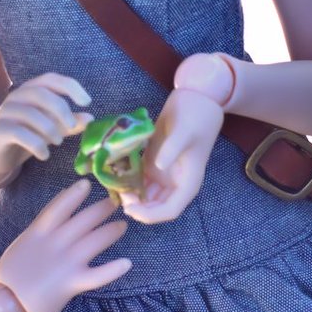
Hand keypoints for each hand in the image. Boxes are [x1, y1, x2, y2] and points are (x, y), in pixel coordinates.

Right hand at [0, 73, 92, 175]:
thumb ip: (68, 122)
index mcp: (31, 90)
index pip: (52, 79)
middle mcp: (17, 97)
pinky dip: (36, 145)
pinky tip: (45, 155)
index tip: (87, 102)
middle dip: (61, 110)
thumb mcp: (48, 127)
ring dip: (50, 129)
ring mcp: (5, 112)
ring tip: (58, 142)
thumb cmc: (24, 134)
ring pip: (30, 114)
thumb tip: (90, 118)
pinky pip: (18, 133)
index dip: (71, 87)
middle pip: (42, 94)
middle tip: (72, 127)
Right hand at [0, 179, 130, 311]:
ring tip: (122, 226)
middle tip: (116, 202)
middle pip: (83, 221)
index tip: (87, 183)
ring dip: (110, 232)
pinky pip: (97, 276)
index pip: (60, 207)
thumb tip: (60, 201)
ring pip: (94, 242)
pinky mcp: (73, 283)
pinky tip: (126, 263)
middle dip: (101, 210)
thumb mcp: (24, 242)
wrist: (7, 304)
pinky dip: (112, 270)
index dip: (74, 194)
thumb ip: (42, 224)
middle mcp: (55, 244)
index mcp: (40, 232)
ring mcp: (66, 263)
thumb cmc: (14, 272)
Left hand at [120, 84, 223, 223]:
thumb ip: (172, 148)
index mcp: (188, 181)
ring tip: (115, 184)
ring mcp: (164, 172)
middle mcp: (176, 182)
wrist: (196, 97)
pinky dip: (128, 181)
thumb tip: (159, 166)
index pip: (171, 209)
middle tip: (119, 195)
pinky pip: (140, 179)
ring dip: (132, 195)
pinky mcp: (154, 161)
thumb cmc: (196, 115)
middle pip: (156, 207)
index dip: (151, 215)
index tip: (131, 208)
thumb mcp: (185, 131)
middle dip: (138, 207)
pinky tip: (116, 174)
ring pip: (146, 195)